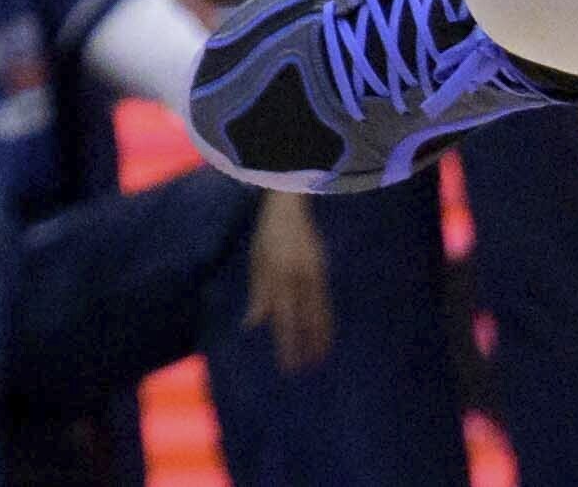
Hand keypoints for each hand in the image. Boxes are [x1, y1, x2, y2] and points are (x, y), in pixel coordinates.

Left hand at [245, 189, 333, 372]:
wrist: (291, 207)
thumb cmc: (268, 235)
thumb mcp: (257, 261)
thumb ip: (258, 295)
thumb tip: (251, 325)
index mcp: (278, 277)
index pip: (283, 320)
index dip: (287, 345)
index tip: (288, 366)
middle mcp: (298, 279)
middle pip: (303, 322)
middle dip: (303, 347)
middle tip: (304, 370)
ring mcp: (314, 276)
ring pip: (319, 315)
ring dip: (320, 339)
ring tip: (319, 359)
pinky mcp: (323, 272)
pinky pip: (326, 304)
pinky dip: (326, 322)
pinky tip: (326, 335)